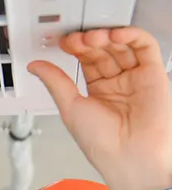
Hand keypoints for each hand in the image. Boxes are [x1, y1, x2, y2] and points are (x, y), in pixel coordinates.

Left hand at [28, 27, 171, 189]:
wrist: (127, 155)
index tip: (63, 42)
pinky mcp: (153, 73)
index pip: (87, 60)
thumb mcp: (70, 108)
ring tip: (92, 37)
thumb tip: (35, 65)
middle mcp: (117, 82)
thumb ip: (55, 82)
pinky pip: (146, 46)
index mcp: (97, 91)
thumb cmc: (101, 142)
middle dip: (88, 41)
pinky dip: (132, 35)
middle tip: (76, 39)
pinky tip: (116, 34)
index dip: (75, 48)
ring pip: (122, 45)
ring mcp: (135, 77)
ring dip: (106, 36)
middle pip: (103, 50)